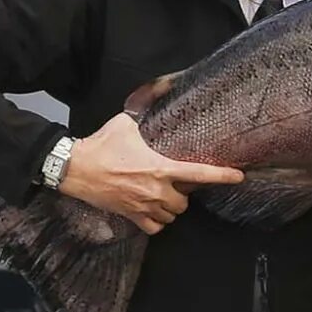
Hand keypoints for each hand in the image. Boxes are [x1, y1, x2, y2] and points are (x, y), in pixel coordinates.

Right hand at [59, 112, 243, 234]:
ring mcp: (143, 206)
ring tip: (162, 196)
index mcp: (160, 168)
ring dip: (170, 207)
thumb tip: (162, 83)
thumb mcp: (125, 122)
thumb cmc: (101, 145)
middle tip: (173, 183)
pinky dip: (157, 222)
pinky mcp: (130, 216)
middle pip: (185, 202)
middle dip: (182, 193)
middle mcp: (156, 191)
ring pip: (171, 215)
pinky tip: (151, 211)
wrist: (74, 167)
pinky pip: (155, 228)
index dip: (222, 176)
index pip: (200, 174)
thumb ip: (145, 106)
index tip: (238, 177)